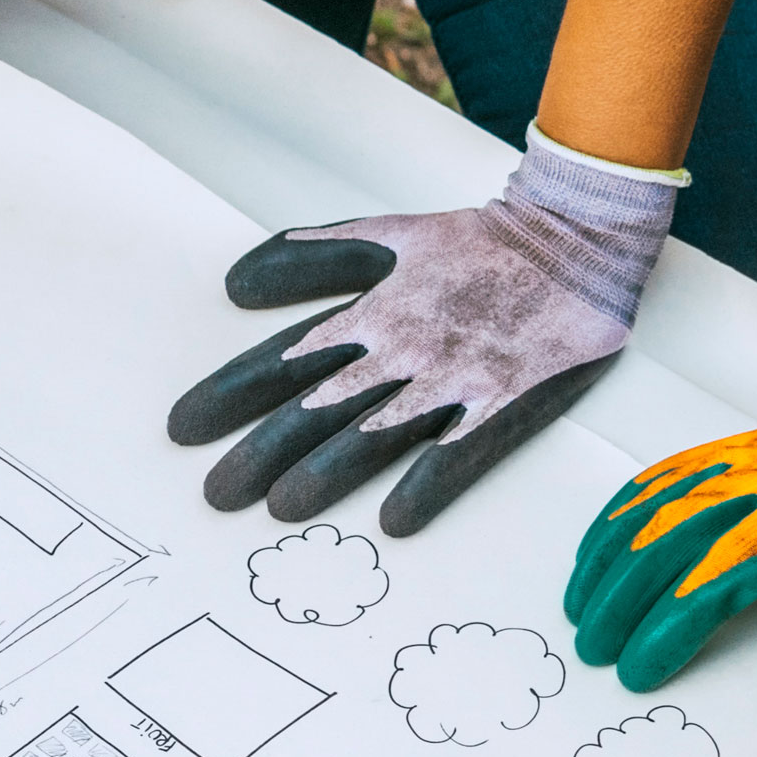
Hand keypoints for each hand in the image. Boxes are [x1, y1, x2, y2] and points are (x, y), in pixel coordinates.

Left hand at [168, 134, 675, 534]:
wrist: (575, 236)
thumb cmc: (473, 244)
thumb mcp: (384, 234)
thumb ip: (310, 259)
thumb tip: (233, 284)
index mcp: (369, 311)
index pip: (282, 358)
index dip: (228, 394)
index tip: (181, 429)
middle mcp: (401, 348)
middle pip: (316, 406)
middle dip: (260, 451)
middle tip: (214, 494)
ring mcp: (454, 378)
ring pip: (377, 431)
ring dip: (328, 472)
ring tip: (282, 510)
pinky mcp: (506, 402)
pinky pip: (462, 451)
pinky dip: (428, 483)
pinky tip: (396, 522)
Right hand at [566, 415, 756, 693]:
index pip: (717, 575)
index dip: (667, 626)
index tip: (637, 669)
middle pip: (667, 538)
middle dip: (620, 599)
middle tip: (592, 649)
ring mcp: (744, 458)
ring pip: (654, 503)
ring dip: (608, 557)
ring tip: (579, 607)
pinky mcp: (735, 452)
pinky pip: (663, 476)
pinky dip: (622, 513)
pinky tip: (601, 547)